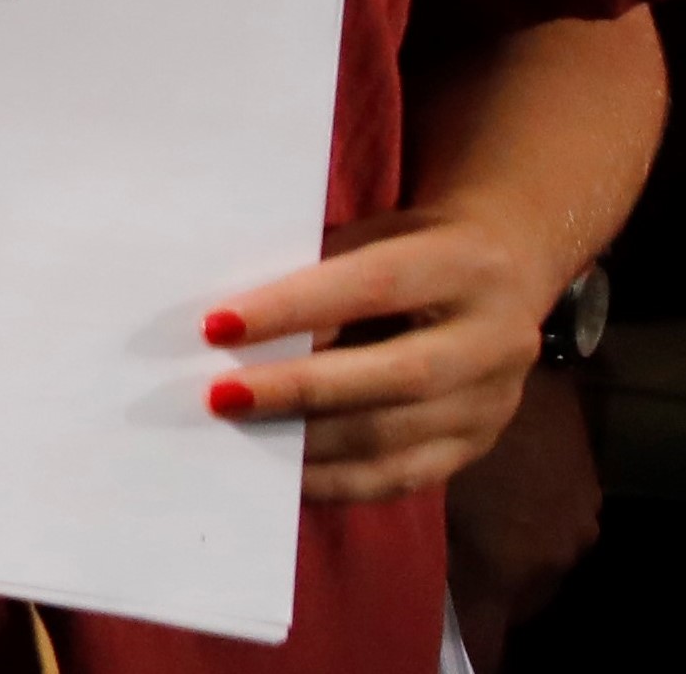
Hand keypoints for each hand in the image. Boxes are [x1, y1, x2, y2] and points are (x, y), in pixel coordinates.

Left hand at [204, 204, 556, 500]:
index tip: (216, 326)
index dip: (292, 308)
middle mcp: (496, 339)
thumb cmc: (408, 247)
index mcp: (465, 265)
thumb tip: (232, 331)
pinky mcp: (480, 445)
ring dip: (308, 441)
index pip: (372, 286)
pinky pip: (403, 476)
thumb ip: (319, 275)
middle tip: (218, 395)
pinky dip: (337, 480)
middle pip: (394, 374)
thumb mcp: (371, 238)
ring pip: (396, 435)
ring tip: (241, 433)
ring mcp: (495, 401)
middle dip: (297, 388)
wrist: (504, 273)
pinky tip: (284, 472)